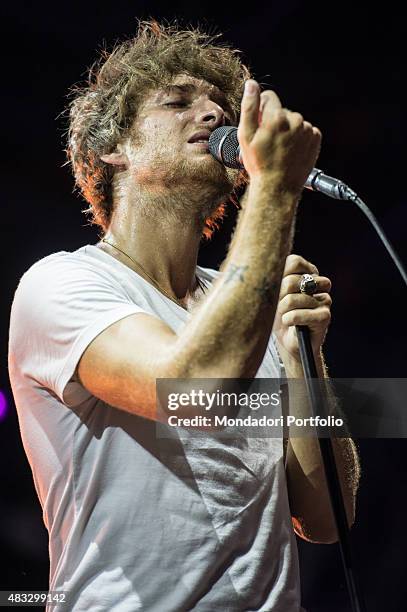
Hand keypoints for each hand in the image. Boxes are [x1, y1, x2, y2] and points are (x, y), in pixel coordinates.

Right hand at [238, 80, 321, 195]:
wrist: (278, 187)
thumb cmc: (259, 164)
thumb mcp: (246, 136)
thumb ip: (249, 107)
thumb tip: (251, 85)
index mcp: (276, 117)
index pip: (269, 97)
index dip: (261, 111)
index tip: (260, 126)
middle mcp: (294, 119)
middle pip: (282, 110)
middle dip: (275, 122)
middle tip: (268, 143)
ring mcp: (307, 129)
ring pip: (294, 121)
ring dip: (287, 130)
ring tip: (280, 149)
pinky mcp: (315, 138)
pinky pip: (305, 131)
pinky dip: (299, 138)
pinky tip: (291, 151)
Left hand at [272, 254, 331, 361]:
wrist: (290, 342)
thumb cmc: (280, 314)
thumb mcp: (274, 293)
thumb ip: (275, 277)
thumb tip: (269, 269)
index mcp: (309, 273)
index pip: (294, 262)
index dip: (279, 275)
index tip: (276, 288)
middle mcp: (320, 284)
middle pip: (291, 281)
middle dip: (278, 296)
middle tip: (278, 306)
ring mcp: (325, 300)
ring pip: (292, 300)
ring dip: (282, 311)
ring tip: (284, 316)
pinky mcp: (325, 316)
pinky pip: (297, 315)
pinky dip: (288, 320)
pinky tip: (288, 323)